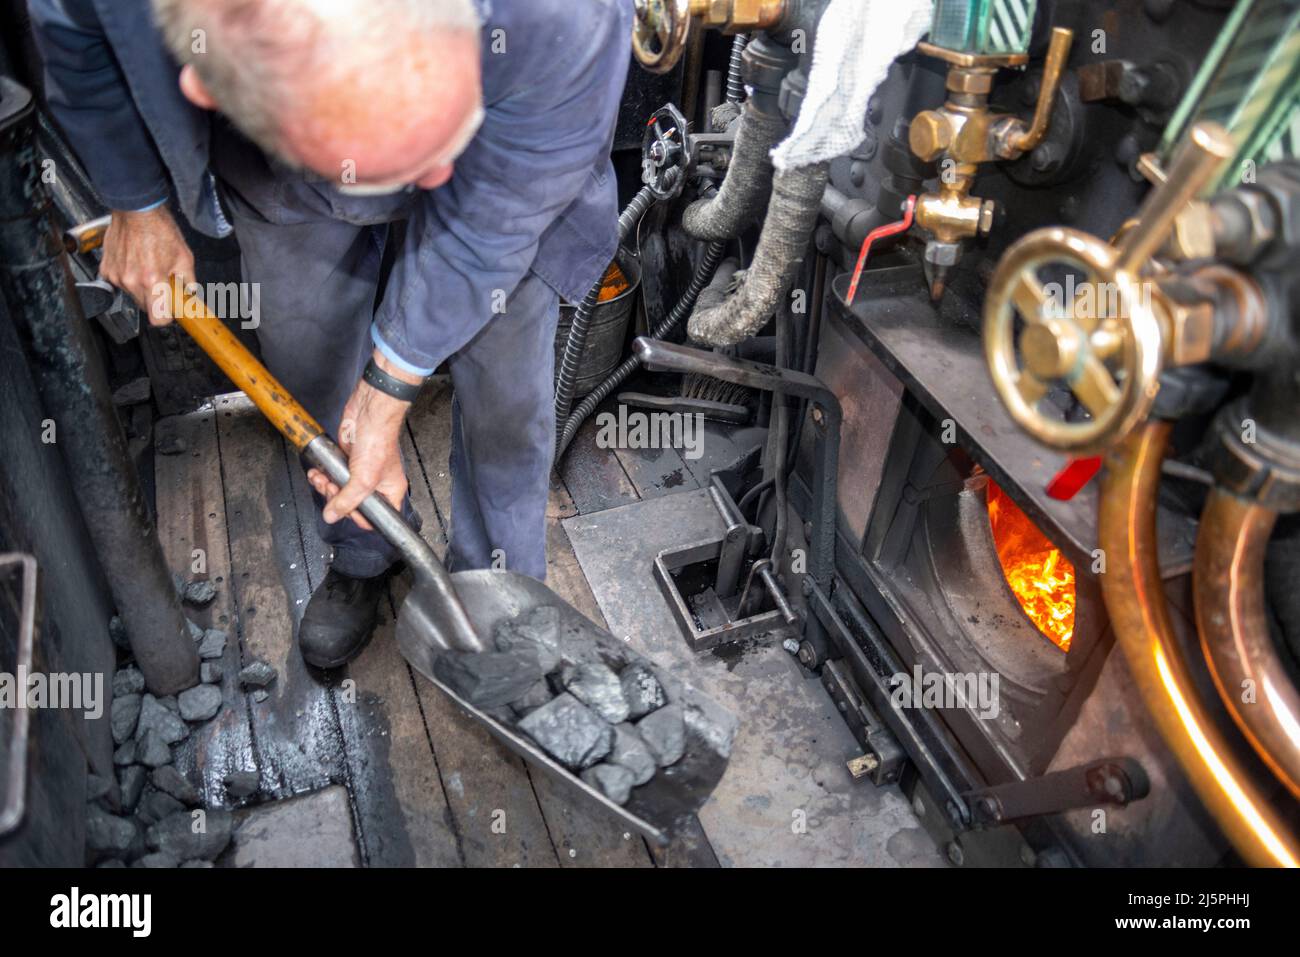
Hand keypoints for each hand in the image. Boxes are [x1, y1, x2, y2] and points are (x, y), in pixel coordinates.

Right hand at [99, 205, 194, 325]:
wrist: (135, 210)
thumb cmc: (160, 229)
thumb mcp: (184, 256)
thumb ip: (189, 281)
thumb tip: (191, 294)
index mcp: (153, 281)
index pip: (158, 319)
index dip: (166, 317)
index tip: (170, 310)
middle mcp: (132, 281)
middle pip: (146, 307)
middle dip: (156, 299)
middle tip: (163, 283)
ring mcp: (116, 276)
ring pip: (132, 295)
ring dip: (141, 288)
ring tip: (148, 268)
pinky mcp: (106, 269)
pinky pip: (119, 283)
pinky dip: (128, 278)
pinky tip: (135, 263)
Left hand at [307, 352, 419, 530]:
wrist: (368, 413)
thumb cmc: (378, 441)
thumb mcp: (364, 479)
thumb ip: (347, 500)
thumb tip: (332, 516)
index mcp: (390, 491)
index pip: (376, 517)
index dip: (359, 518)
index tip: (345, 511)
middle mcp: (376, 484)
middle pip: (353, 505)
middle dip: (336, 498)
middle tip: (330, 488)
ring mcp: (360, 473)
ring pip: (339, 492)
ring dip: (325, 487)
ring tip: (321, 479)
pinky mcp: (346, 462)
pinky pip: (332, 477)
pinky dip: (322, 477)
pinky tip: (317, 473)